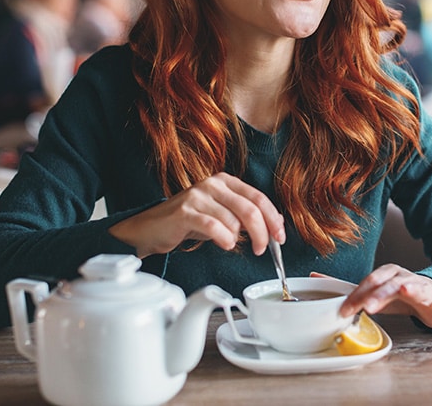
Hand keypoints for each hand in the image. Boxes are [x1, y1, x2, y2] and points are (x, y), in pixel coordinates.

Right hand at [109, 172, 285, 257]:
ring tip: (230, 244)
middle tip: (262, 249)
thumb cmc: (188, 222)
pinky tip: (224, 244)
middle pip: (250, 209)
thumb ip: (245, 216)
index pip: (259, 198)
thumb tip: (275, 224)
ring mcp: (198, 196)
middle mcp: (213, 184)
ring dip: (238, 239)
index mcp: (225, 181)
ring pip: (234, 221)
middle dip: (262, 233)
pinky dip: (224, 239)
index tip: (280, 237)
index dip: (273, 219)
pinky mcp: (185, 212)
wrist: (152, 228)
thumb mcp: (221, 214)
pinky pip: (214, 227)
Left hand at [329, 264, 431, 328]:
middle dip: (374, 295)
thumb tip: (316, 279)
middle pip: (384, 283)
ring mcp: (419, 284)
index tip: (342, 309)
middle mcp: (400, 276)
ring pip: (409, 286)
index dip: (355, 294)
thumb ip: (350, 289)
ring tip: (400, 292)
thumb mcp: (376, 293)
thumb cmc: (403, 296)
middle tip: (364, 307)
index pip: (367, 283)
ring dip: (403, 290)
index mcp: (385, 275)